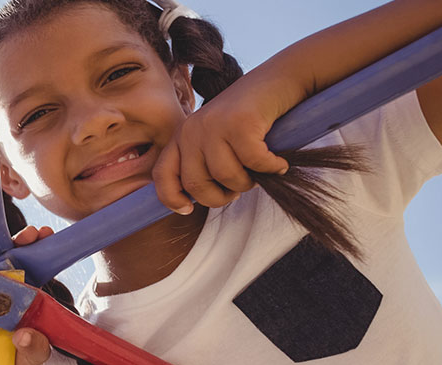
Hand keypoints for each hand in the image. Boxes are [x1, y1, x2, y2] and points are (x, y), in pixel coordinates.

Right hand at [0, 226, 51, 364]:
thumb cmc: (7, 360)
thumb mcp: (29, 357)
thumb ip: (35, 349)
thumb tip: (23, 335)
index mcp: (28, 296)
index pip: (39, 267)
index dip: (44, 250)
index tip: (48, 236)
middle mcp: (7, 286)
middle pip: (17, 256)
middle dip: (25, 240)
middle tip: (33, 234)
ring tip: (8, 232)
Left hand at [152, 72, 296, 213]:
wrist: (279, 78)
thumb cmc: (250, 117)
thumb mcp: (216, 138)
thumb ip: (201, 162)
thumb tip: (194, 201)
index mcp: (181, 136)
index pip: (162, 175)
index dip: (171, 198)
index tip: (188, 209)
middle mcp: (192, 130)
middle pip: (196, 185)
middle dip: (220, 197)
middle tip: (238, 190)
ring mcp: (214, 125)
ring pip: (226, 176)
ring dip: (247, 183)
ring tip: (258, 173)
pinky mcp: (240, 122)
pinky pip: (253, 162)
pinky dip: (271, 168)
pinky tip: (279, 164)